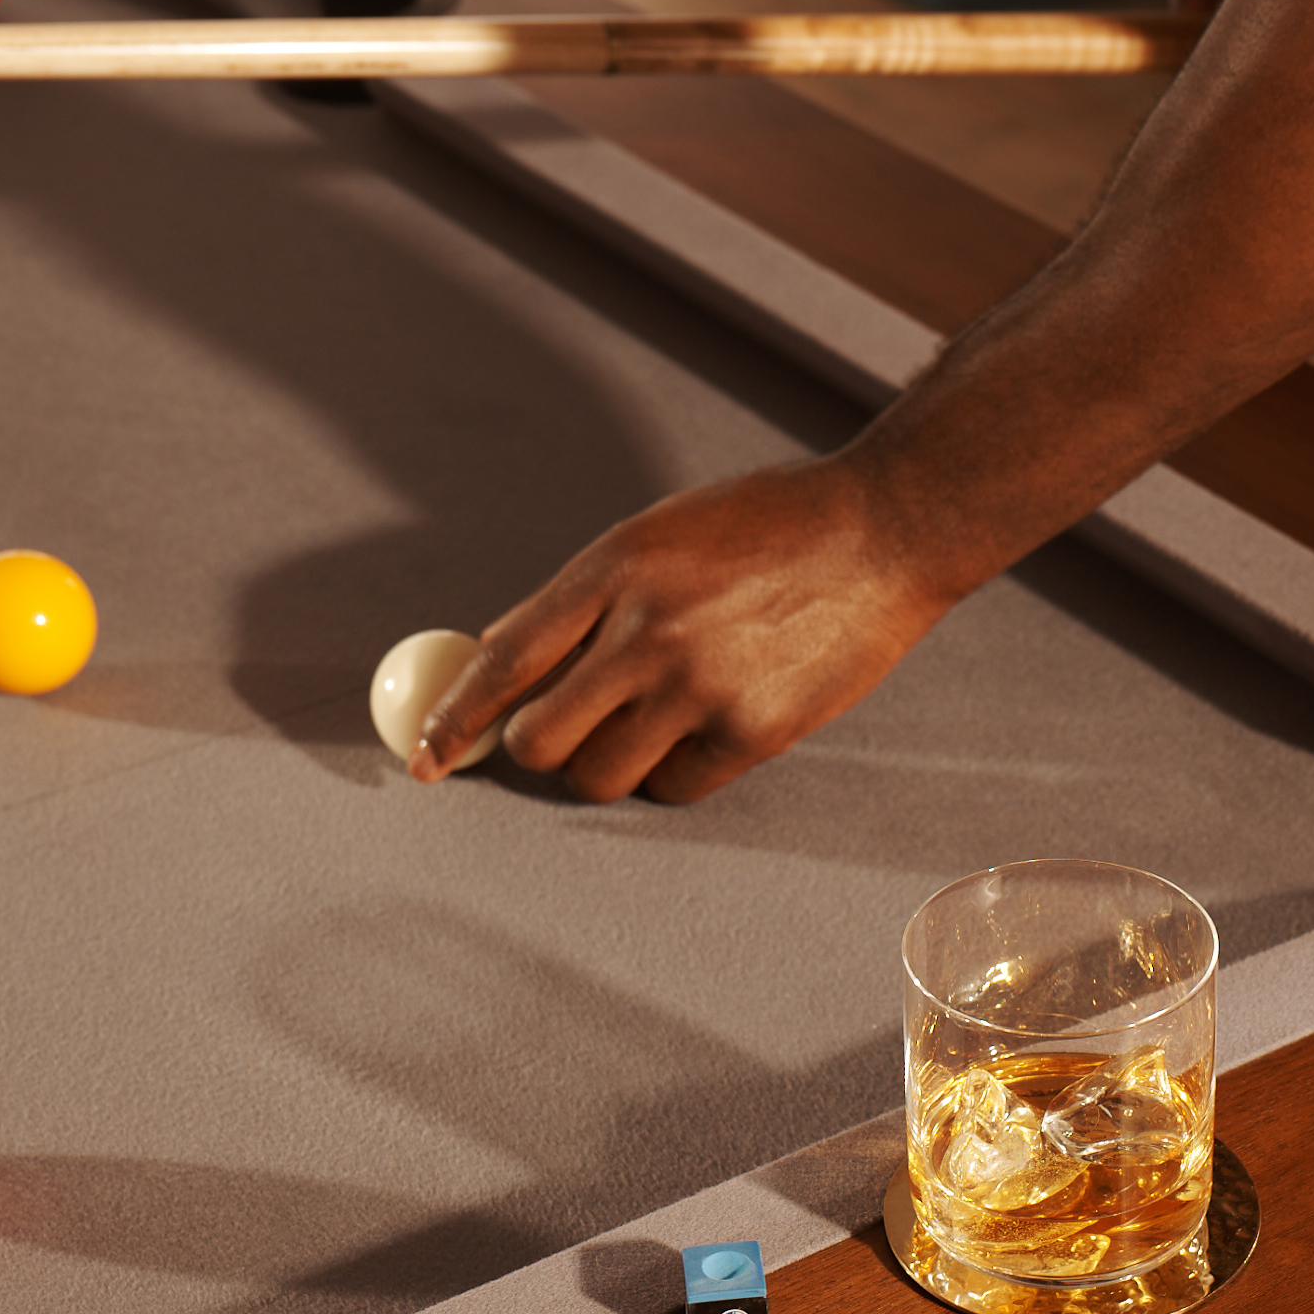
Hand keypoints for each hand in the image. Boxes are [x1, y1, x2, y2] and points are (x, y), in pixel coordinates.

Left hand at [410, 457, 969, 804]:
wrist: (884, 530)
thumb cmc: (769, 526)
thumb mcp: (659, 535)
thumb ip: (585, 598)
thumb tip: (506, 657)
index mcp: (614, 568)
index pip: (505, 659)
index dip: (455, 716)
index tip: (428, 755)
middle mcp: (647, 630)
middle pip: (540, 740)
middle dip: (538, 747)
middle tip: (564, 733)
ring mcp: (700, 687)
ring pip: (601, 776)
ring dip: (607, 764)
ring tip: (649, 723)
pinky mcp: (753, 731)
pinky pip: (676, 787)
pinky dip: (674, 771)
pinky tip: (707, 726)